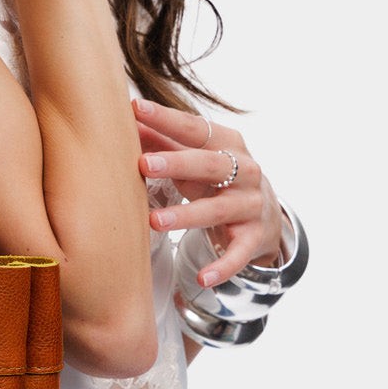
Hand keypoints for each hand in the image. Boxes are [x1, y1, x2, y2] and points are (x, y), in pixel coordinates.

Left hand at [131, 97, 286, 286]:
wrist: (262, 213)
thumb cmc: (214, 178)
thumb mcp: (193, 159)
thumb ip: (163, 141)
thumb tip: (125, 119)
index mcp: (228, 143)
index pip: (196, 129)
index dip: (167, 120)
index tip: (136, 110)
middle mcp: (244, 171)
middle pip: (210, 165)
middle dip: (177, 164)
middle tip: (144, 165)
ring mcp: (250, 205)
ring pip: (218, 209)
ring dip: (187, 215)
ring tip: (154, 222)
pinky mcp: (253, 239)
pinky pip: (237, 255)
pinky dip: (221, 267)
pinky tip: (201, 278)